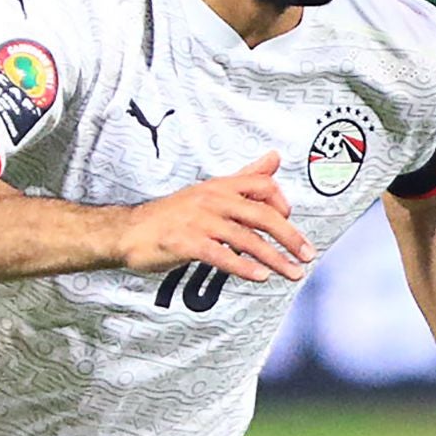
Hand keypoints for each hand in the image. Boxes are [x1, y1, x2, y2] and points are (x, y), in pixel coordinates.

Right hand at [119, 153, 315, 283]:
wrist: (127, 232)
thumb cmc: (171, 215)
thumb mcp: (209, 191)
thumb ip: (245, 177)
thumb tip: (274, 158)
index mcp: (219, 186)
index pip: (262, 185)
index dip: (282, 203)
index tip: (291, 221)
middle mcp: (212, 200)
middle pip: (262, 215)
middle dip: (290, 237)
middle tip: (307, 256)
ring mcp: (199, 221)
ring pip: (247, 239)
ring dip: (274, 258)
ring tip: (292, 273)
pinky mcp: (187, 243)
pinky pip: (222, 255)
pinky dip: (244, 267)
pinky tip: (260, 277)